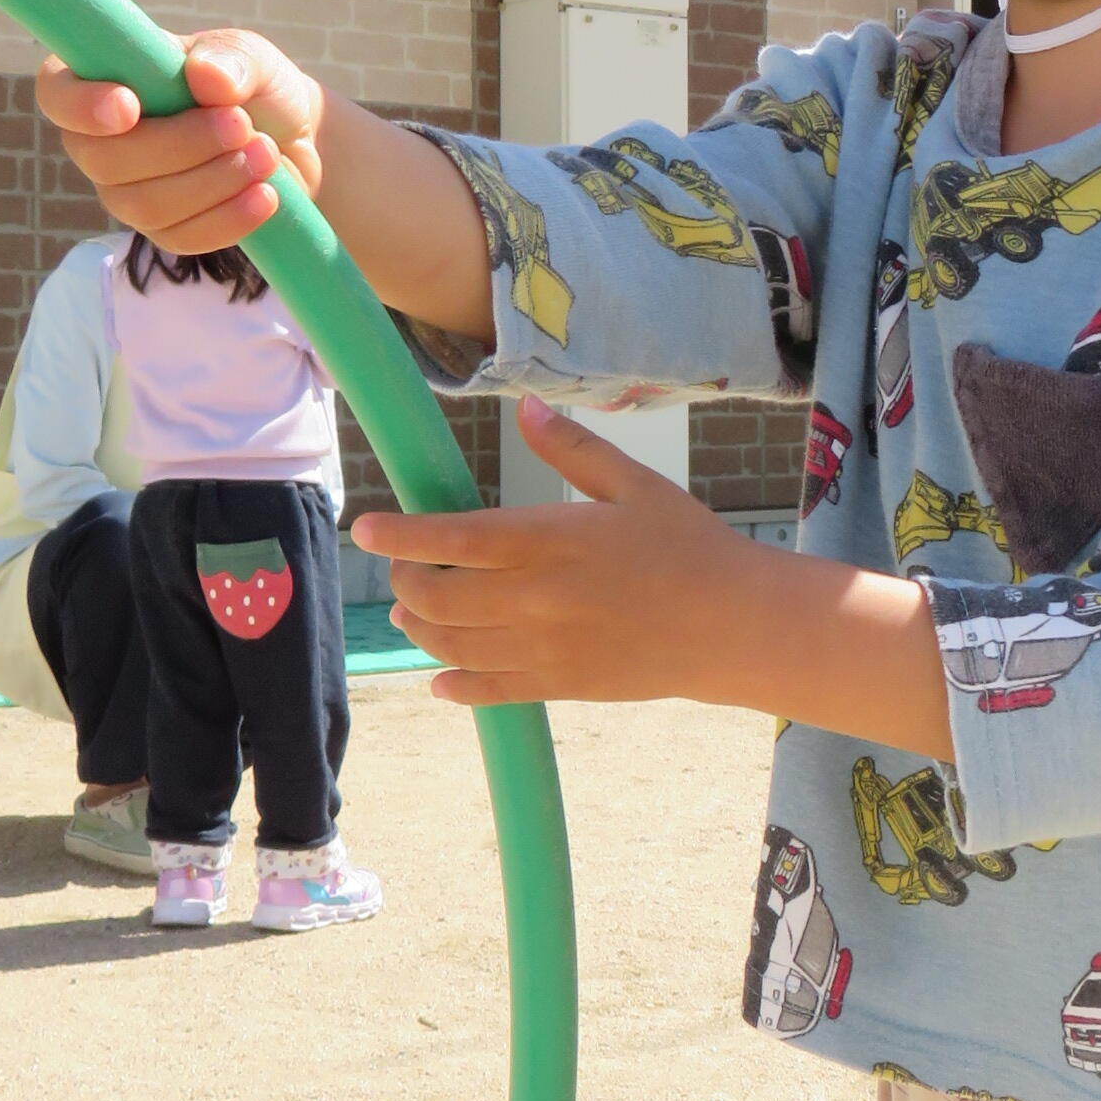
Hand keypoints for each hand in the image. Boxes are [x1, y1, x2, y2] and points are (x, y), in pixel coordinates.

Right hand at [35, 29, 324, 255]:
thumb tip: (206, 76)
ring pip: (145, 205)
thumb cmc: (252, 86)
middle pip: (104, 160)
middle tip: (241, 124)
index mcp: (104, 77)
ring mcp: (127, 190)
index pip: (56, 92)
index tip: (128, 106)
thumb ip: (232, 59)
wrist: (293, 139)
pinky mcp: (164, 229)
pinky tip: (265, 195)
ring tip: (266, 153)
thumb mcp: (251, 57)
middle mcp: (100, 139)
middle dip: (180, 144)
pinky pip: (181, 238)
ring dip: (214, 180)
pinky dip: (228, 218)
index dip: (78, 105)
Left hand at [358, 396, 952, 752]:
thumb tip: (526, 409)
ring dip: (420, 627)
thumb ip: (575, 450)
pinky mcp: (559, 686)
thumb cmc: (690, 546)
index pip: (450, 539)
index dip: (398, 533)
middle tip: (404, 564)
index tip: (365, 524)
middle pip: (436, 596)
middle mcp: (536, 598)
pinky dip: (454, 685)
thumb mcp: (637, 485)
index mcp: (550, 540)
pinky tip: (441, 677)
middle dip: (405, 578)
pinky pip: (488, 691)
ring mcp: (545, 648)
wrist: (735, 626)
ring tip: (416, 609)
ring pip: (451, 645)